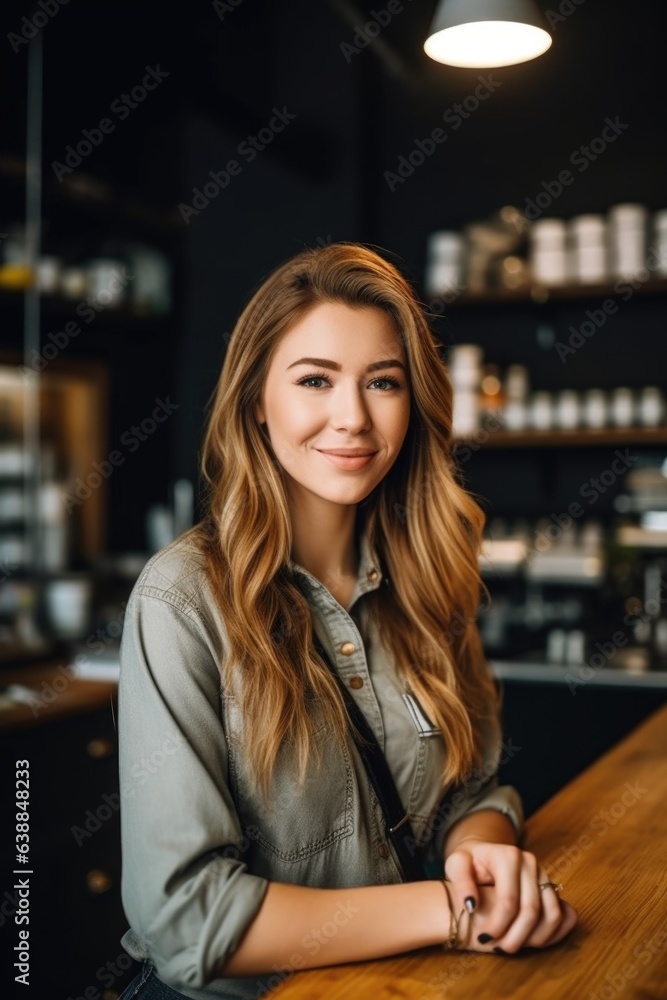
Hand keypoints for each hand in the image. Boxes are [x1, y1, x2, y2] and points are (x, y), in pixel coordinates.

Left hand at [444, 838, 577, 952]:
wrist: (486, 853)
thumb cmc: (470, 861)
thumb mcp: (456, 864)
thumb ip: (460, 882)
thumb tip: (471, 905)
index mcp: (508, 856)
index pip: (509, 900)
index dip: (497, 925)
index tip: (482, 937)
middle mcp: (530, 862)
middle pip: (531, 910)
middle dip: (516, 936)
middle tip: (498, 948)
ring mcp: (544, 873)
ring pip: (552, 914)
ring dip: (536, 939)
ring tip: (513, 945)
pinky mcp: (552, 885)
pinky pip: (564, 914)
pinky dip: (553, 933)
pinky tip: (532, 942)